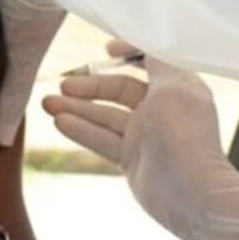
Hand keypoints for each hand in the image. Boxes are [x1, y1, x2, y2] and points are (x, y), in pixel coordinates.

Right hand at [42, 42, 238, 239]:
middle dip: (89, 86)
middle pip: (118, 89)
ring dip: (75, 108)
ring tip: (46, 103)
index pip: (149, 62)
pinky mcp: (131, 158)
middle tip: (62, 85)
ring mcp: (144, 135)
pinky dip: (80, 130)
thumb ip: (156, 62)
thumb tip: (144, 45)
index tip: (107, 50)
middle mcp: (160, 108)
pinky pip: (101, 138)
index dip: (128, 52)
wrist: (192, 194)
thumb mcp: (173, 86)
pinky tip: (58, 122)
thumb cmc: (185, 135)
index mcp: (175, 88)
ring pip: (104, 115)